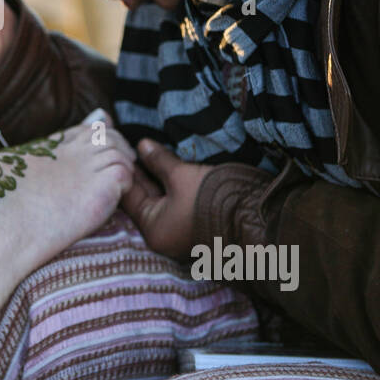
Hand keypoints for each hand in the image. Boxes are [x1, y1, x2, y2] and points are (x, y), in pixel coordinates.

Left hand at [121, 138, 213, 258]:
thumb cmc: (216, 198)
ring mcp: (180, 231)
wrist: (260, 218)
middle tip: (130, 146)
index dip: (124, 170)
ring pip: (160, 198)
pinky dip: (169, 184)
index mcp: (154, 230)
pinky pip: (175, 201)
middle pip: (144, 198)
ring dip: (155, 177)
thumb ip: (159, 161)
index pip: (129, 196)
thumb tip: (141, 145)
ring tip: (147, 150)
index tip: (119, 149)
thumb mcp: (182, 175)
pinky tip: (166, 164)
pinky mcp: (195, 223)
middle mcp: (164, 235)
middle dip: (140, 172)